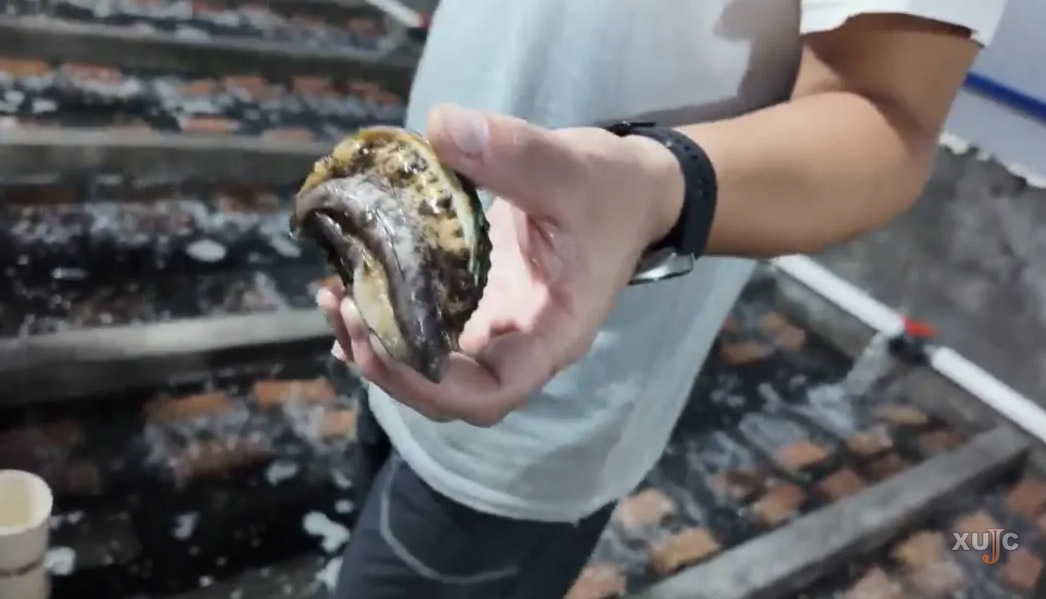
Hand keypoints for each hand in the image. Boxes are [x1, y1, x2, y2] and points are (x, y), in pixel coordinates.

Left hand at [318, 104, 683, 425]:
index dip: (430, 385)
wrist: (630, 189)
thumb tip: (442, 126)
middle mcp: (520, 343)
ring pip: (429, 366)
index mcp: (552, 333)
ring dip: (377, 347)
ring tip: (333, 299)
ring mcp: (495, 325)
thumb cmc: (612, 191)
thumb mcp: (574, 170)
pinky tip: (348, 296)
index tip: (380, 339)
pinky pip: (426, 328)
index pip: (491, 394)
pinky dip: (386, 320)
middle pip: (448, 392)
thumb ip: (517, 155)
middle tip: (344, 308)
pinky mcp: (477, 301)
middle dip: (389, 366)